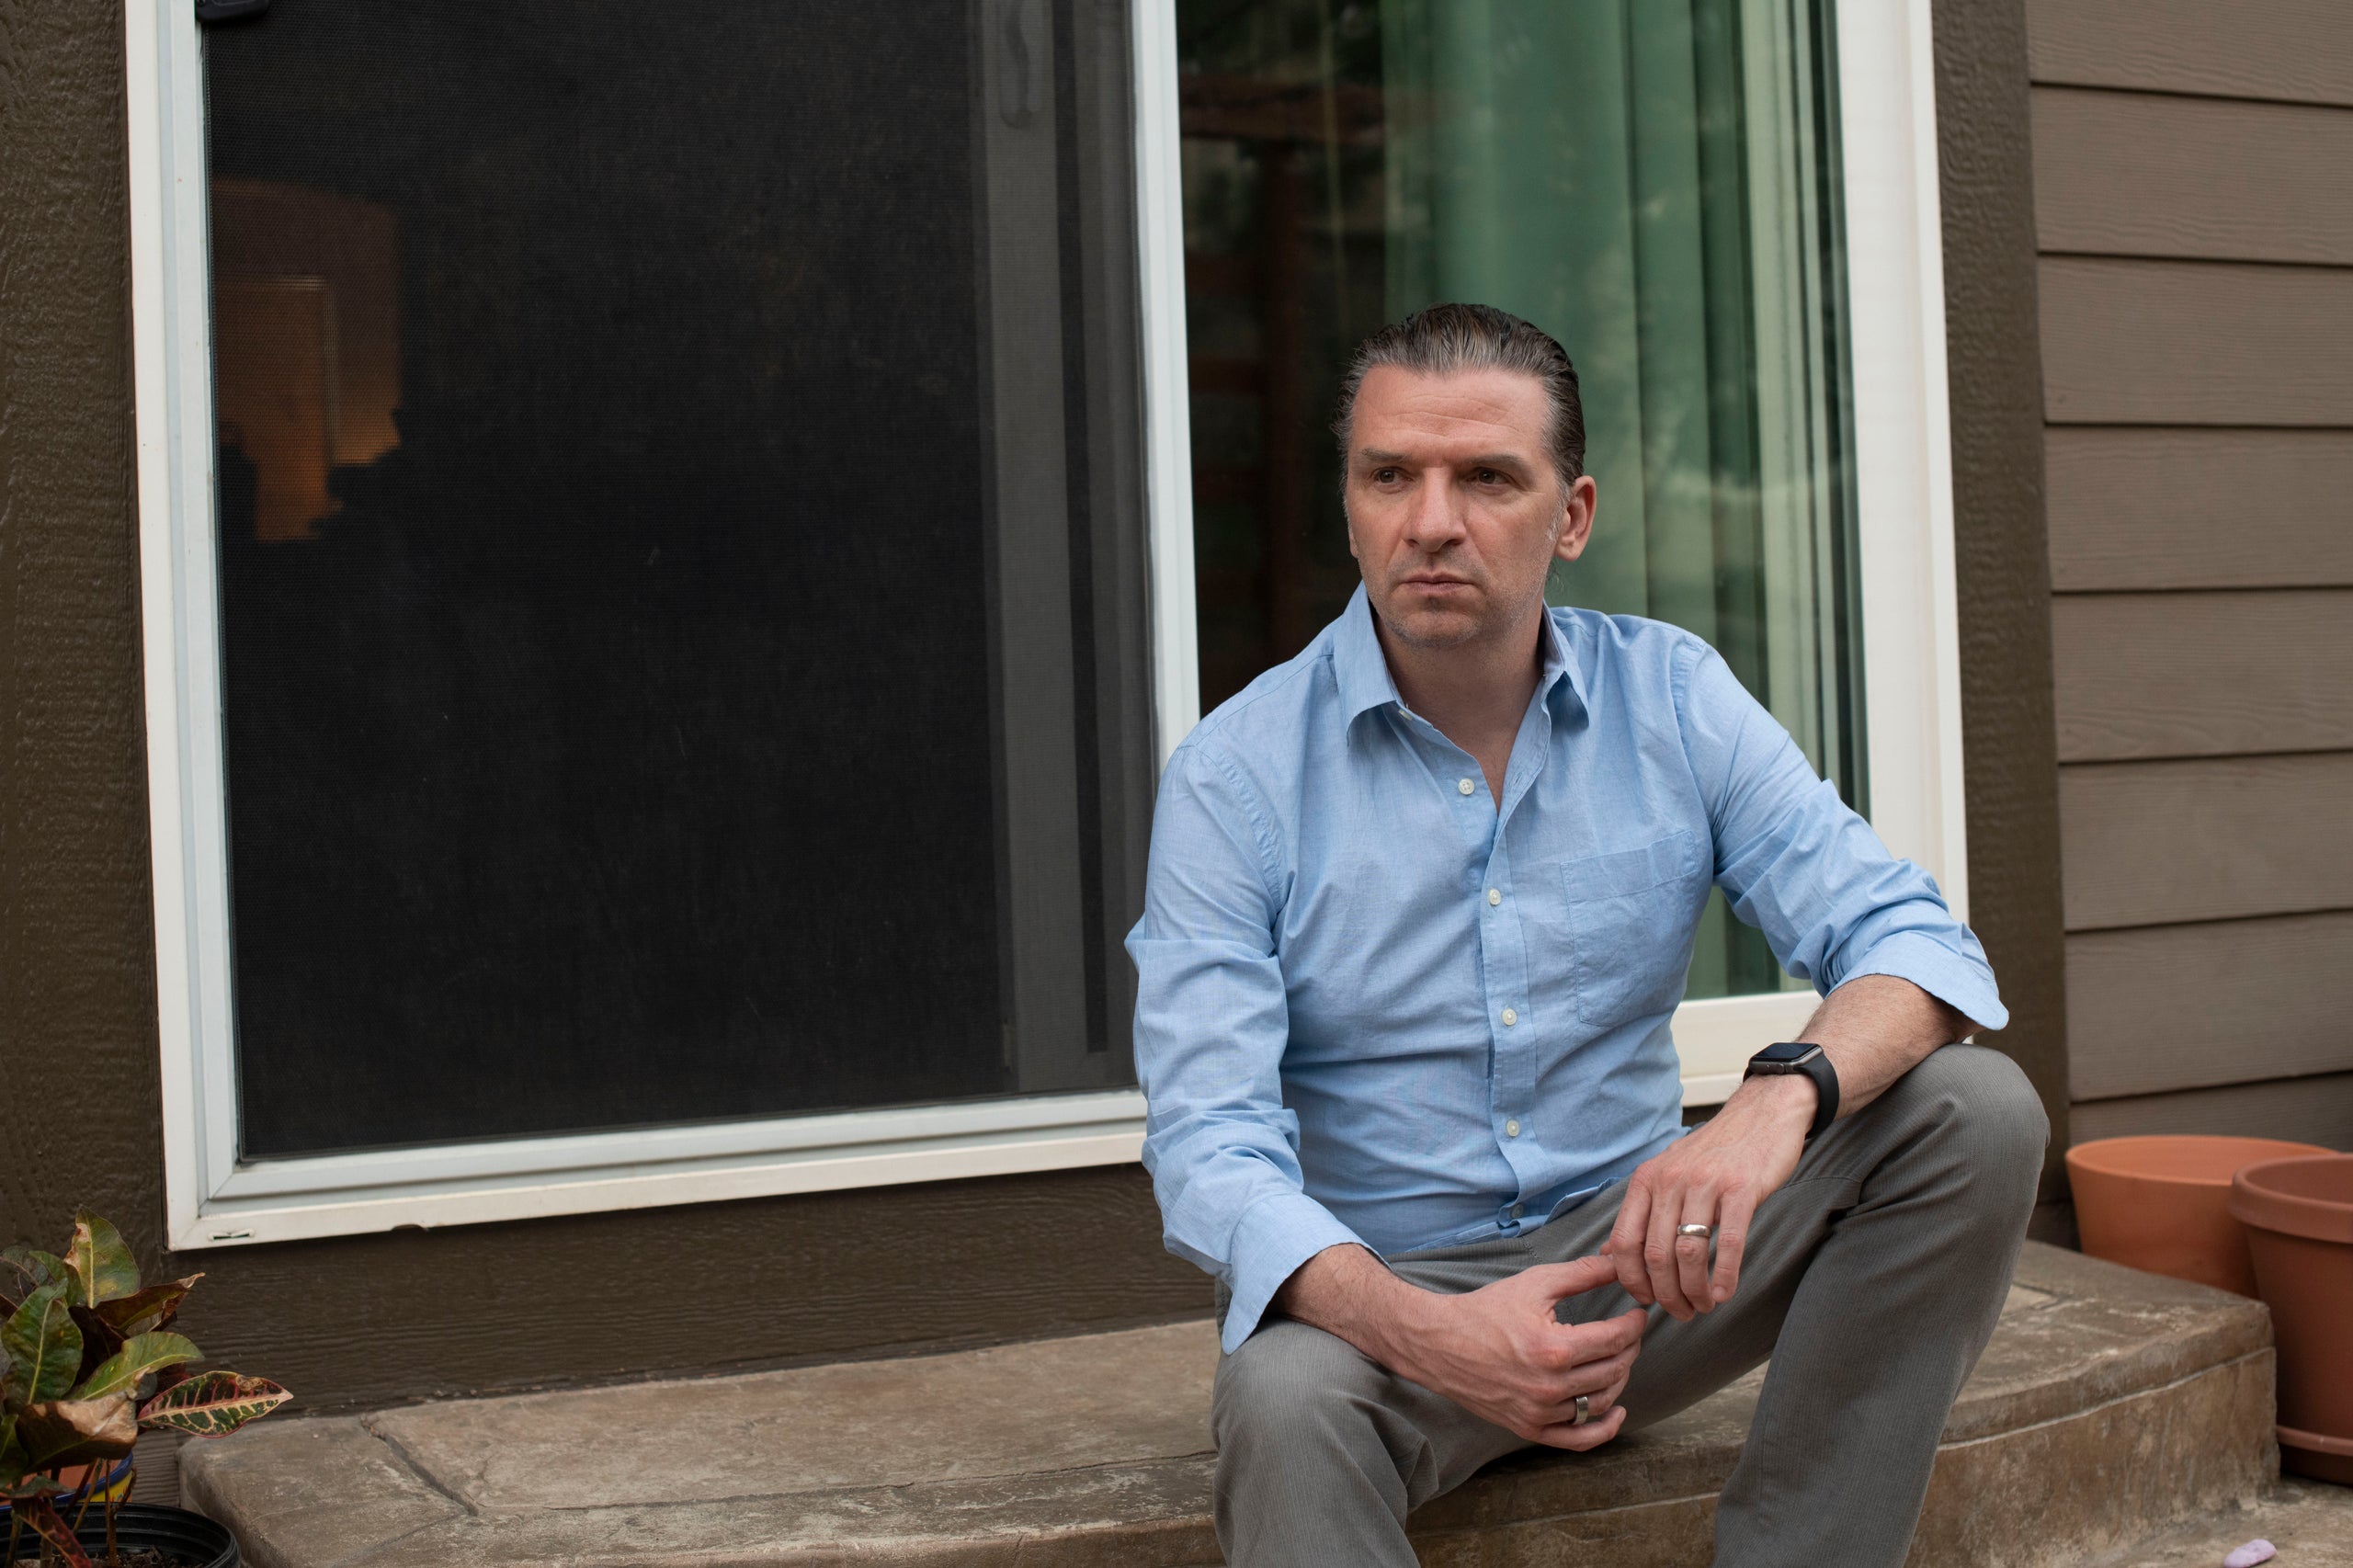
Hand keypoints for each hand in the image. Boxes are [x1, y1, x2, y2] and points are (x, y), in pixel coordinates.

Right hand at [1380, 1253, 1645, 1448]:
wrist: (1439, 1343)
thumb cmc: (1486, 1310)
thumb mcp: (1533, 1283)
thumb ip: (1581, 1274)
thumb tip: (1618, 1264)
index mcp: (1553, 1348)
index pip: (1615, 1339)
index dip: (1634, 1324)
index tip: (1638, 1313)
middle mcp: (1549, 1386)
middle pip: (1613, 1370)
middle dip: (1630, 1347)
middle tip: (1630, 1332)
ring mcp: (1540, 1412)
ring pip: (1601, 1402)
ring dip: (1620, 1379)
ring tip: (1619, 1358)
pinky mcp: (1529, 1428)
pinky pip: (1578, 1439)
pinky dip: (1603, 1429)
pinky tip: (1616, 1411)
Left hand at [1605, 1073, 1813, 1320]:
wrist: (1762, 1114)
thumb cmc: (1715, 1152)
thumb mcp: (1667, 1172)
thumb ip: (1642, 1211)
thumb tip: (1609, 1253)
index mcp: (1646, 1179)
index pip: (1624, 1241)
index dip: (1631, 1280)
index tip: (1646, 1300)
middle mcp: (1670, 1180)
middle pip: (1656, 1255)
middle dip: (1666, 1295)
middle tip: (1681, 1313)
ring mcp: (1705, 1184)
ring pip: (1688, 1254)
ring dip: (1694, 1291)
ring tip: (1703, 1306)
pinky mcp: (1741, 1189)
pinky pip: (1727, 1243)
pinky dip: (1724, 1277)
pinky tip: (1723, 1293)